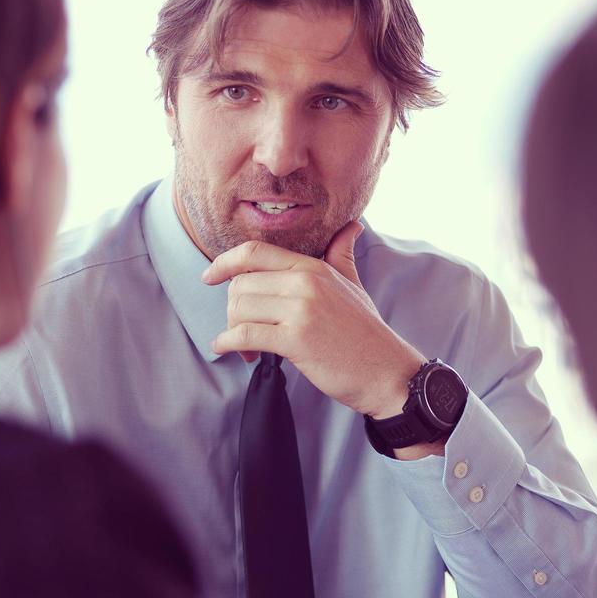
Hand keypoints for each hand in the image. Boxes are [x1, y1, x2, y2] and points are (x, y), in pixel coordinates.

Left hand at [202, 222, 421, 418]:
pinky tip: (233, 352)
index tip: (209, 276)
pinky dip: (229, 345)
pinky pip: (245, 335)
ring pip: (239, 309)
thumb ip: (342, 253)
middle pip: (240, 284)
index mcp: (312, 268)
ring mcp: (301, 310)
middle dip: (232, 309)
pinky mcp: (296, 339)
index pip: (255, 252)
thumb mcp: (354, 284)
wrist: (387, 371)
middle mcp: (305, 283)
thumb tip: (352, 226)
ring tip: (246, 348)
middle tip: (241, 329)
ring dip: (232, 330)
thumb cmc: (366, 332)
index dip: (224, 262)